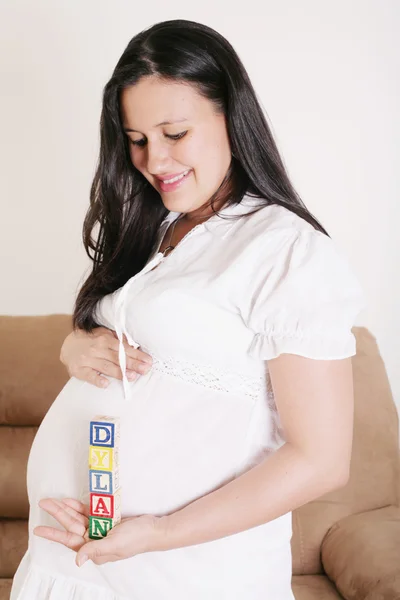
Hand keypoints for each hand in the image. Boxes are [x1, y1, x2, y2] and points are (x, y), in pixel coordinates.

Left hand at [34, 498, 164, 566]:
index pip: (70, 541)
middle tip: (44, 502)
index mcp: (95, 550)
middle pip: (72, 527)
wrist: (155, 529)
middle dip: (58, 515)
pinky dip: (80, 507)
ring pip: (79, 519)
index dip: (54, 534)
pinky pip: (90, 513)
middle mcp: (95, 540)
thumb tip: (77, 560)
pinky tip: (71, 501)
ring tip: (54, 500)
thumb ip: (95, 550)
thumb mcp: (115, 544)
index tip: (38, 529)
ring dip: (67, 509)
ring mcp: (101, 530)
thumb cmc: (137, 539)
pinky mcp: (108, 520)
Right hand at [60, 327, 152, 387]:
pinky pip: (89, 376)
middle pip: (117, 358)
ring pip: (106, 367)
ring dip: (120, 372)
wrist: (67, 345)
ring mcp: (87, 360)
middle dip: (132, 364)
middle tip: (145, 370)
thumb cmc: (90, 341)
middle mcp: (96, 349)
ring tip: (132, 377)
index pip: (124, 348)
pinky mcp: (78, 370)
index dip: (137, 355)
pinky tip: (106, 384)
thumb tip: (135, 345)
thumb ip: (118, 339)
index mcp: (104, 339)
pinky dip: (97, 380)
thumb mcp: (104, 334)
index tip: (148, 361)